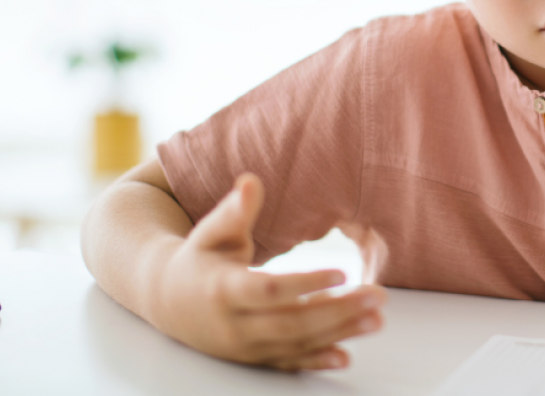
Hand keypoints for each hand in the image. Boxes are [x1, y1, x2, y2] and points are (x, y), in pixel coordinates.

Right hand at [149, 173, 386, 370]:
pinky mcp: (253, 358)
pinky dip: (317, 361)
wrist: (167, 301)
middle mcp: (233, 325)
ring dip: (339, 334)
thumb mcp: (211, 231)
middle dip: (338, 312)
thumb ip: (234, 211)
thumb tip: (250, 181)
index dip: (305, 284)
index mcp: (222, 290)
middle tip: (378, 298)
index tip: (341, 274)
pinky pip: (288, 363)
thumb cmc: (199, 257)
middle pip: (291, 323)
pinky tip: (347, 356)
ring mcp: (244, 346)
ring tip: (377, 319)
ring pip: (296, 344)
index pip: (269, 291)